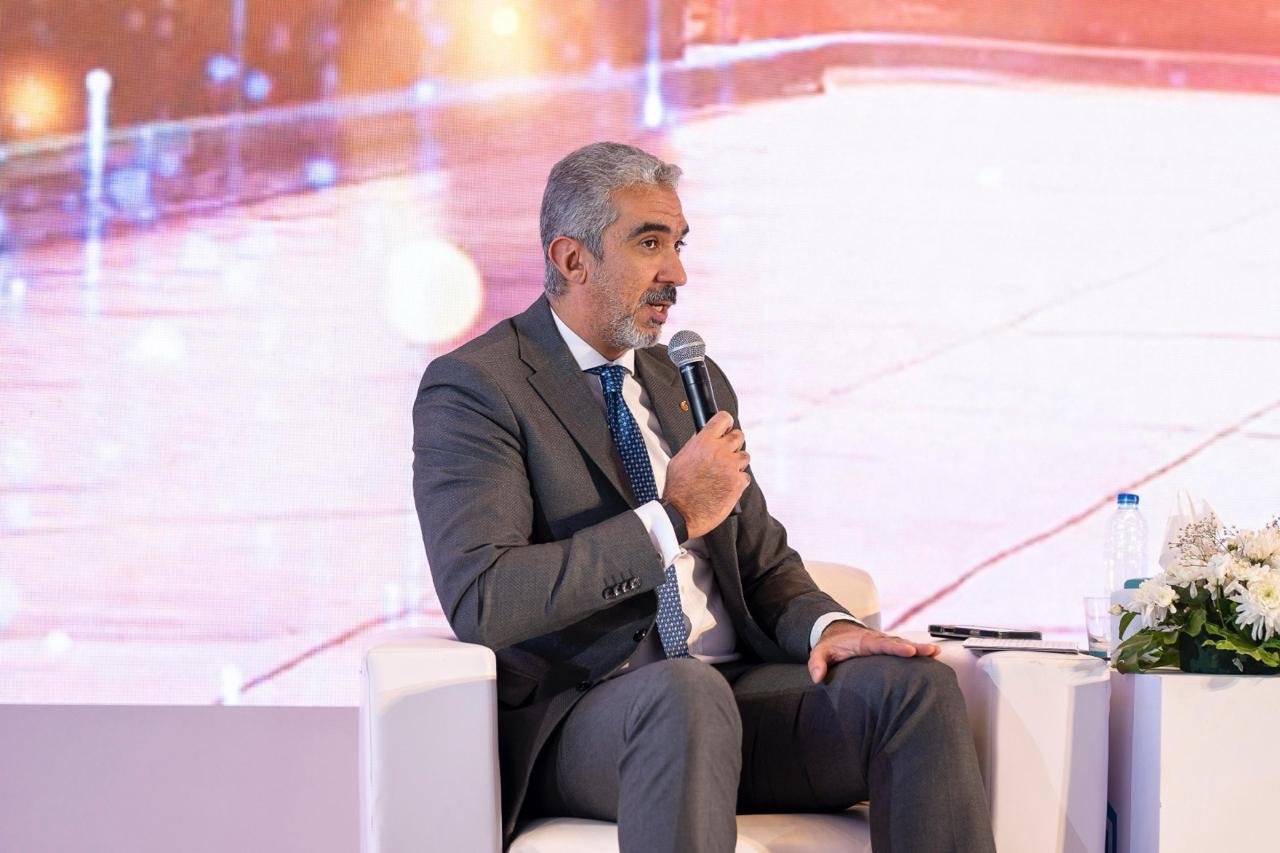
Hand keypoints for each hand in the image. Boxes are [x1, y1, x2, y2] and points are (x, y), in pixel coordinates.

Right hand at [662, 410, 749, 538]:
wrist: (682, 512)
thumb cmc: (677, 489)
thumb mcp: (678, 459)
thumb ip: (694, 446)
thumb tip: (701, 438)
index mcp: (703, 442)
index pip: (723, 419)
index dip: (726, 422)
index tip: (727, 427)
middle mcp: (719, 451)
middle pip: (739, 436)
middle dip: (734, 443)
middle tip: (727, 453)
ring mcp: (731, 467)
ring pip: (744, 457)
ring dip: (737, 463)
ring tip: (724, 474)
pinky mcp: (738, 483)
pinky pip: (745, 477)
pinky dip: (738, 481)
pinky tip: (726, 487)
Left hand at [807, 621, 939, 682]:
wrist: (837, 632)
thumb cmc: (830, 645)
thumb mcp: (819, 653)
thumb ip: (817, 663)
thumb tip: (817, 677)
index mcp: (863, 641)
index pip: (880, 644)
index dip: (895, 647)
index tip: (909, 651)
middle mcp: (877, 639)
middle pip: (897, 643)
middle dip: (914, 647)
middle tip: (931, 651)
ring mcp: (884, 642)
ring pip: (904, 644)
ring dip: (920, 648)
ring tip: (936, 652)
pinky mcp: (889, 646)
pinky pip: (904, 647)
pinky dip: (918, 650)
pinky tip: (933, 655)